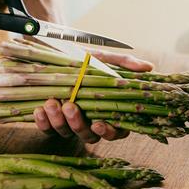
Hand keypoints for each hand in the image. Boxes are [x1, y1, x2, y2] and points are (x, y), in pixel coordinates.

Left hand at [33, 51, 153, 142]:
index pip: (115, 131)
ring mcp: (69, 124)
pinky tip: (40, 109)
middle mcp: (90, 122)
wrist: (57, 53)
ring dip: (59, 121)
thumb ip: (125, 64)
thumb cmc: (86, 59)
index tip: (99, 124)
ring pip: (66, 133)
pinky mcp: (50, 122)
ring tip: (52, 103)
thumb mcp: (105, 58)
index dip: (109, 132)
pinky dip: (42, 121)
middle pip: (89, 136)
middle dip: (78, 124)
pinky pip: (47, 129)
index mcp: (108, 111)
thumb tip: (148, 67)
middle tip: (70, 106)